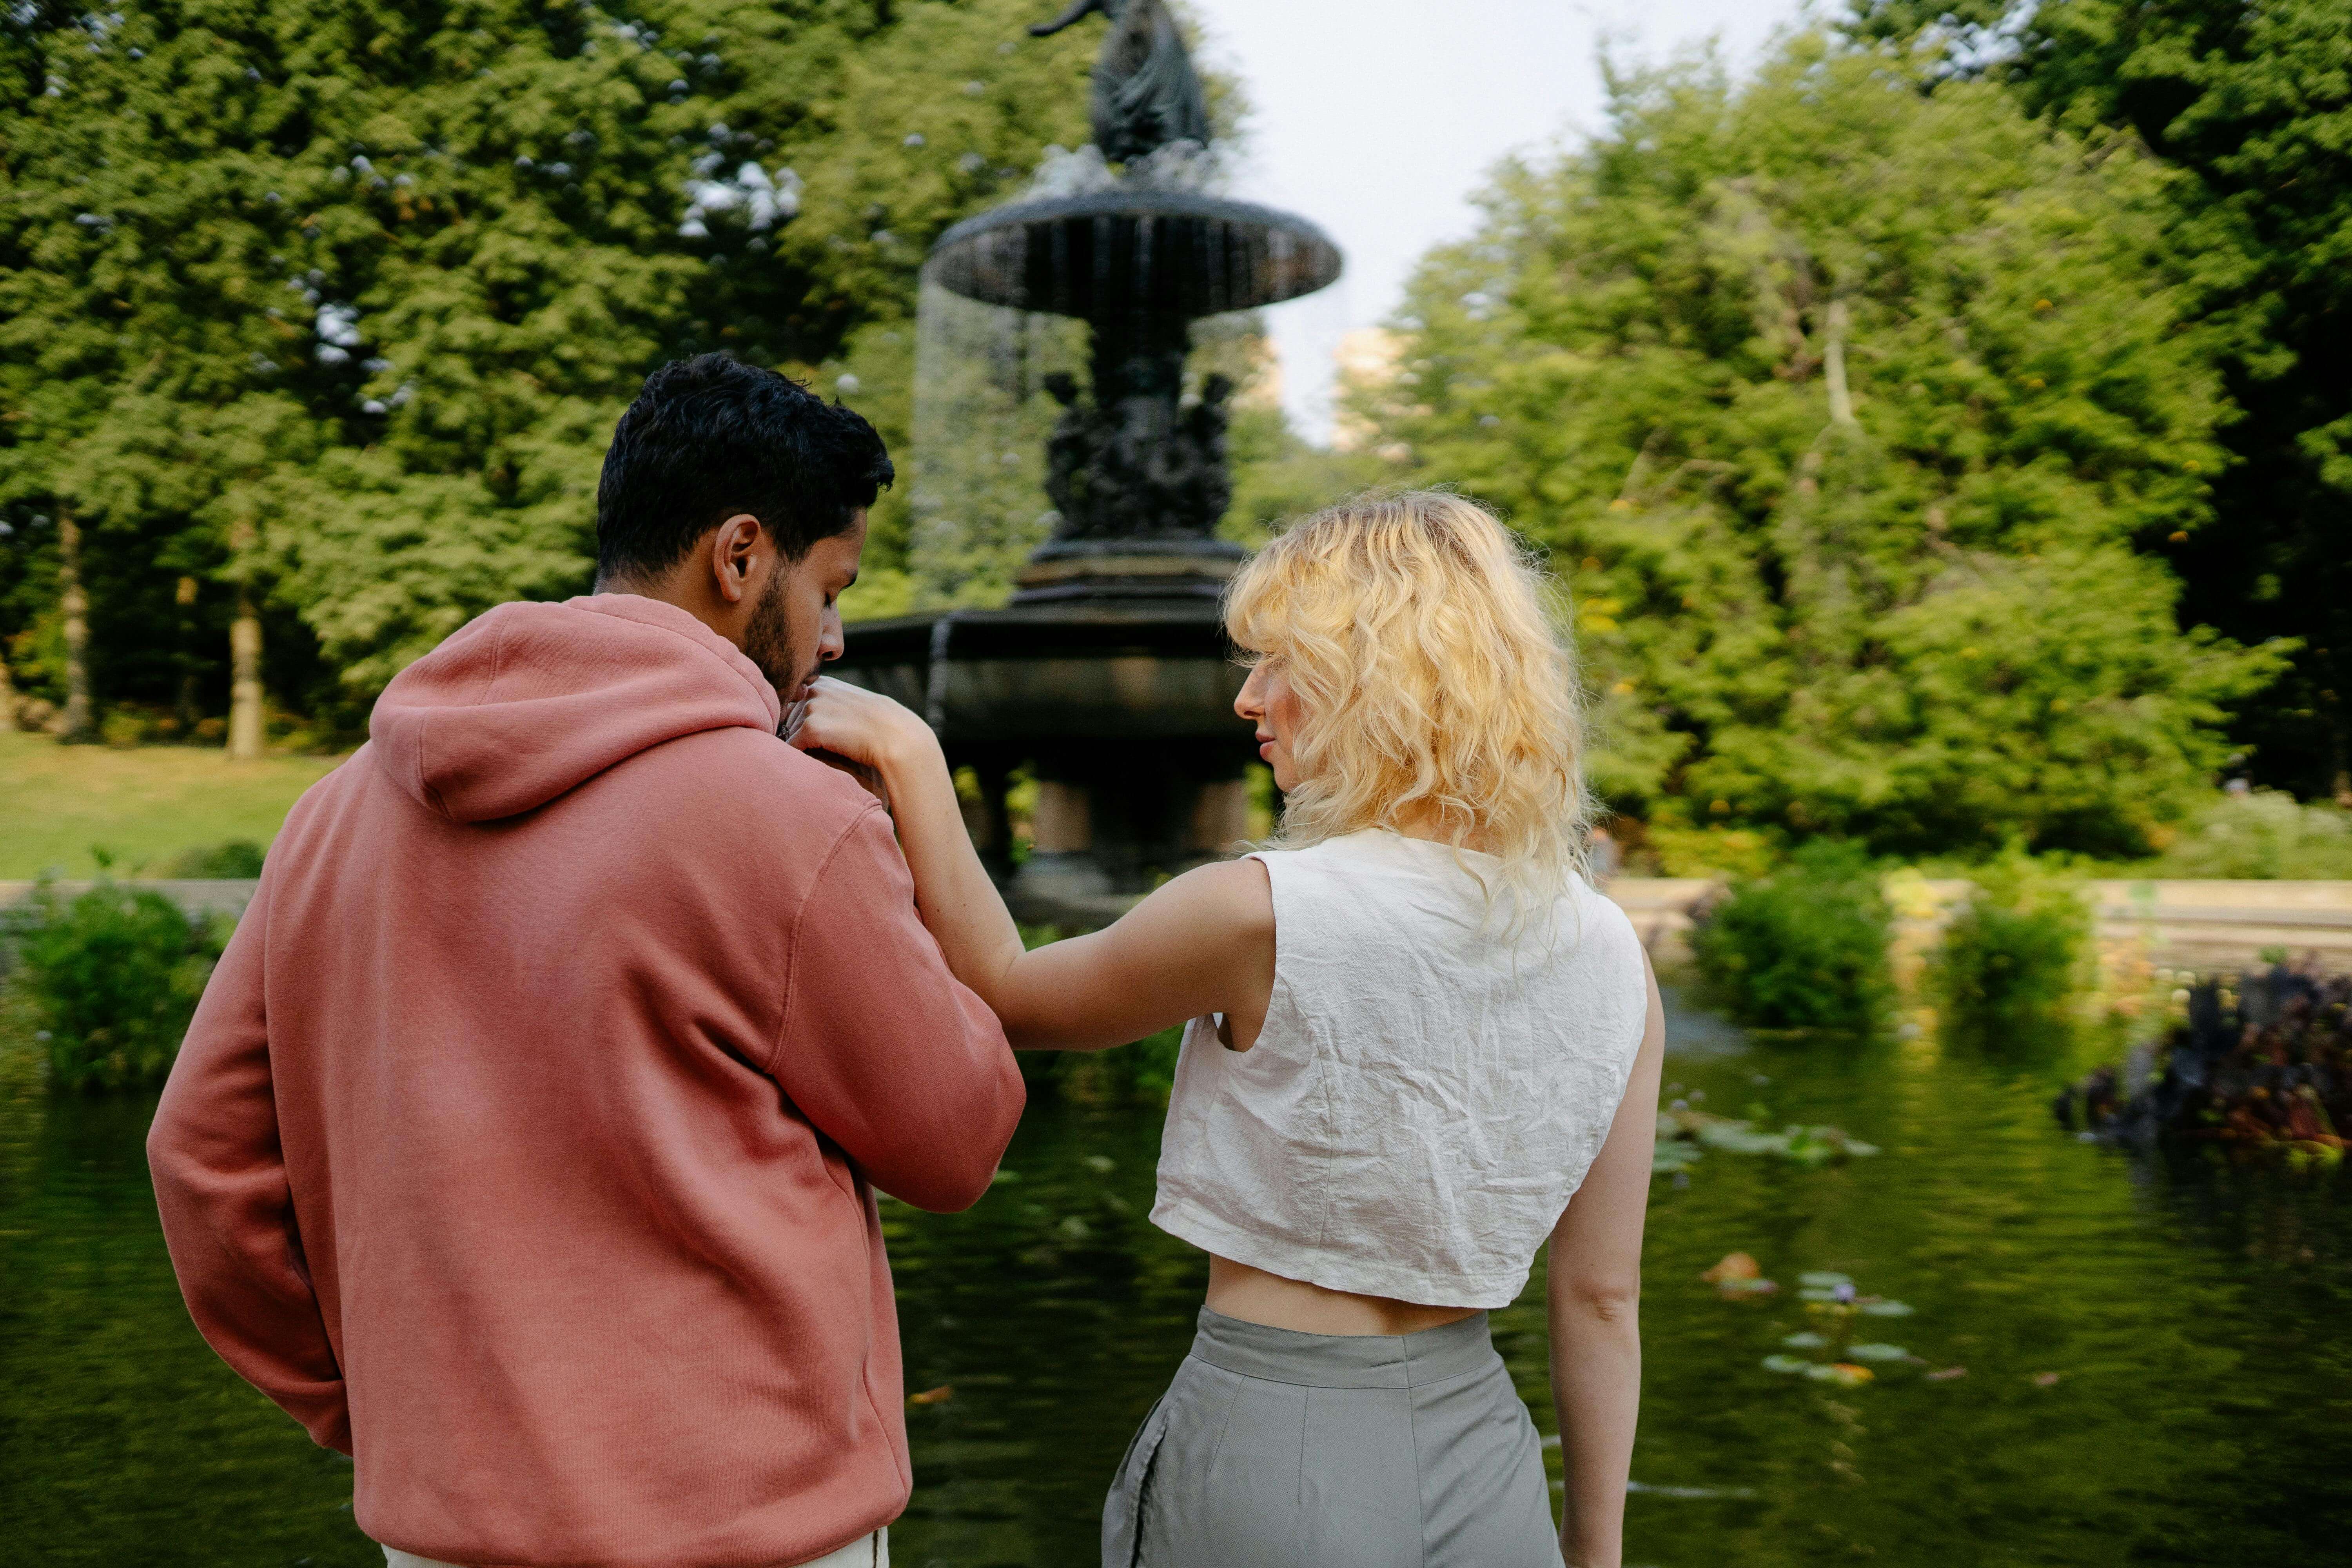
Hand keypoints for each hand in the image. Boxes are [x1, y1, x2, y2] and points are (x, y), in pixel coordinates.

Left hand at [790, 676, 941, 782]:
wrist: (896, 738)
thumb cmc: (879, 726)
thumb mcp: (851, 704)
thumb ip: (828, 704)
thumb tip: (805, 715)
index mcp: (823, 683)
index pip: (795, 705)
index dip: (802, 723)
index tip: (820, 736)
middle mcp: (814, 691)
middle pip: (789, 719)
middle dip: (799, 735)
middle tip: (821, 748)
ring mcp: (812, 708)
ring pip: (789, 734)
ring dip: (801, 747)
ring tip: (823, 754)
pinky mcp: (811, 728)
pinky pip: (792, 747)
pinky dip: (800, 757)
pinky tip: (816, 761)